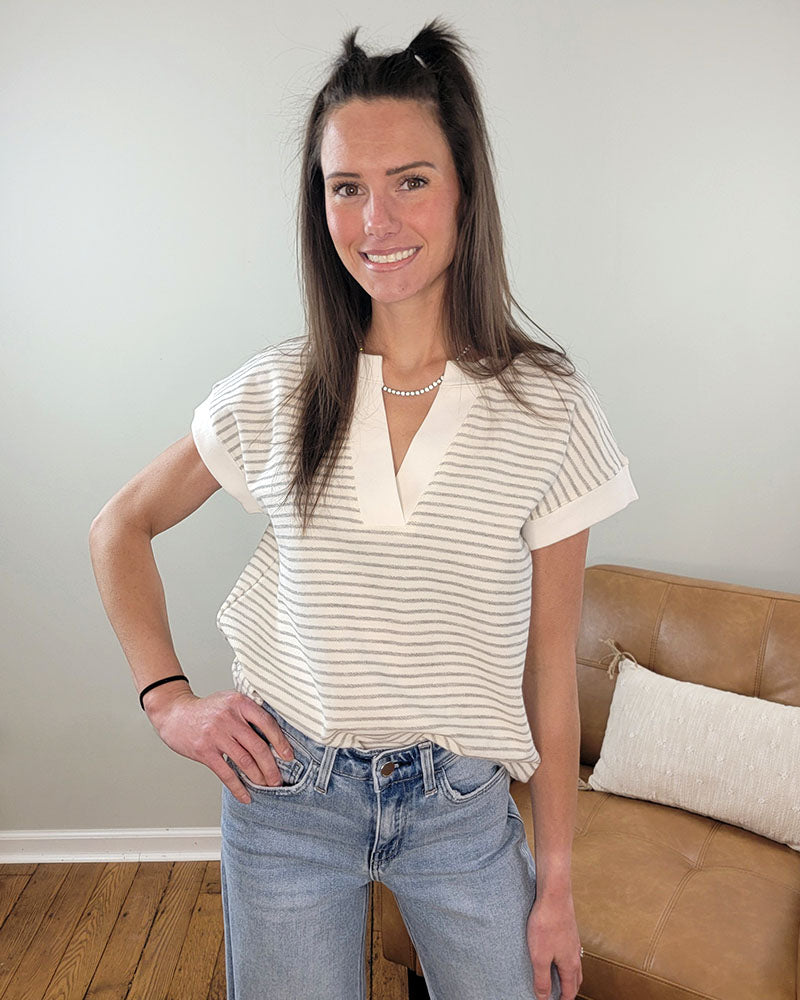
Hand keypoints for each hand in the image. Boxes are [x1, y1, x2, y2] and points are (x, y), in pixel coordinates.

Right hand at [145, 688, 295, 803]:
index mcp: (239, 702)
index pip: (267, 723)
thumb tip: (274, 737)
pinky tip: (245, 795)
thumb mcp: (229, 701)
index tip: (288, 756)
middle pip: (258, 746)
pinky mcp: (204, 750)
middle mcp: (229, 717)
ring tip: (266, 786)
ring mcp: (216, 734)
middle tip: (278, 779)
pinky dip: (238, 787)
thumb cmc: (207, 710)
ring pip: (245, 761)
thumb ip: (248, 713)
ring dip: (258, 777)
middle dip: (271, 767)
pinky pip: (226, 772)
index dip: (280, 742)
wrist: (175, 713)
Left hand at [526, 891, 582, 999]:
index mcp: (569, 965)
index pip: (570, 990)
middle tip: (562, 996)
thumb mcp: (539, 956)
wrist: (554, 895)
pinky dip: (566, 960)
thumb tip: (543, 998)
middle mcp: (574, 954)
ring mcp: (573, 941)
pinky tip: (557, 953)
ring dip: (569, 975)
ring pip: (574, 964)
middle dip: (570, 990)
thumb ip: (542, 979)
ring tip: (561, 979)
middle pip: (575, 979)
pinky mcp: (568, 930)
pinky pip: (570, 951)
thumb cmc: (546, 924)